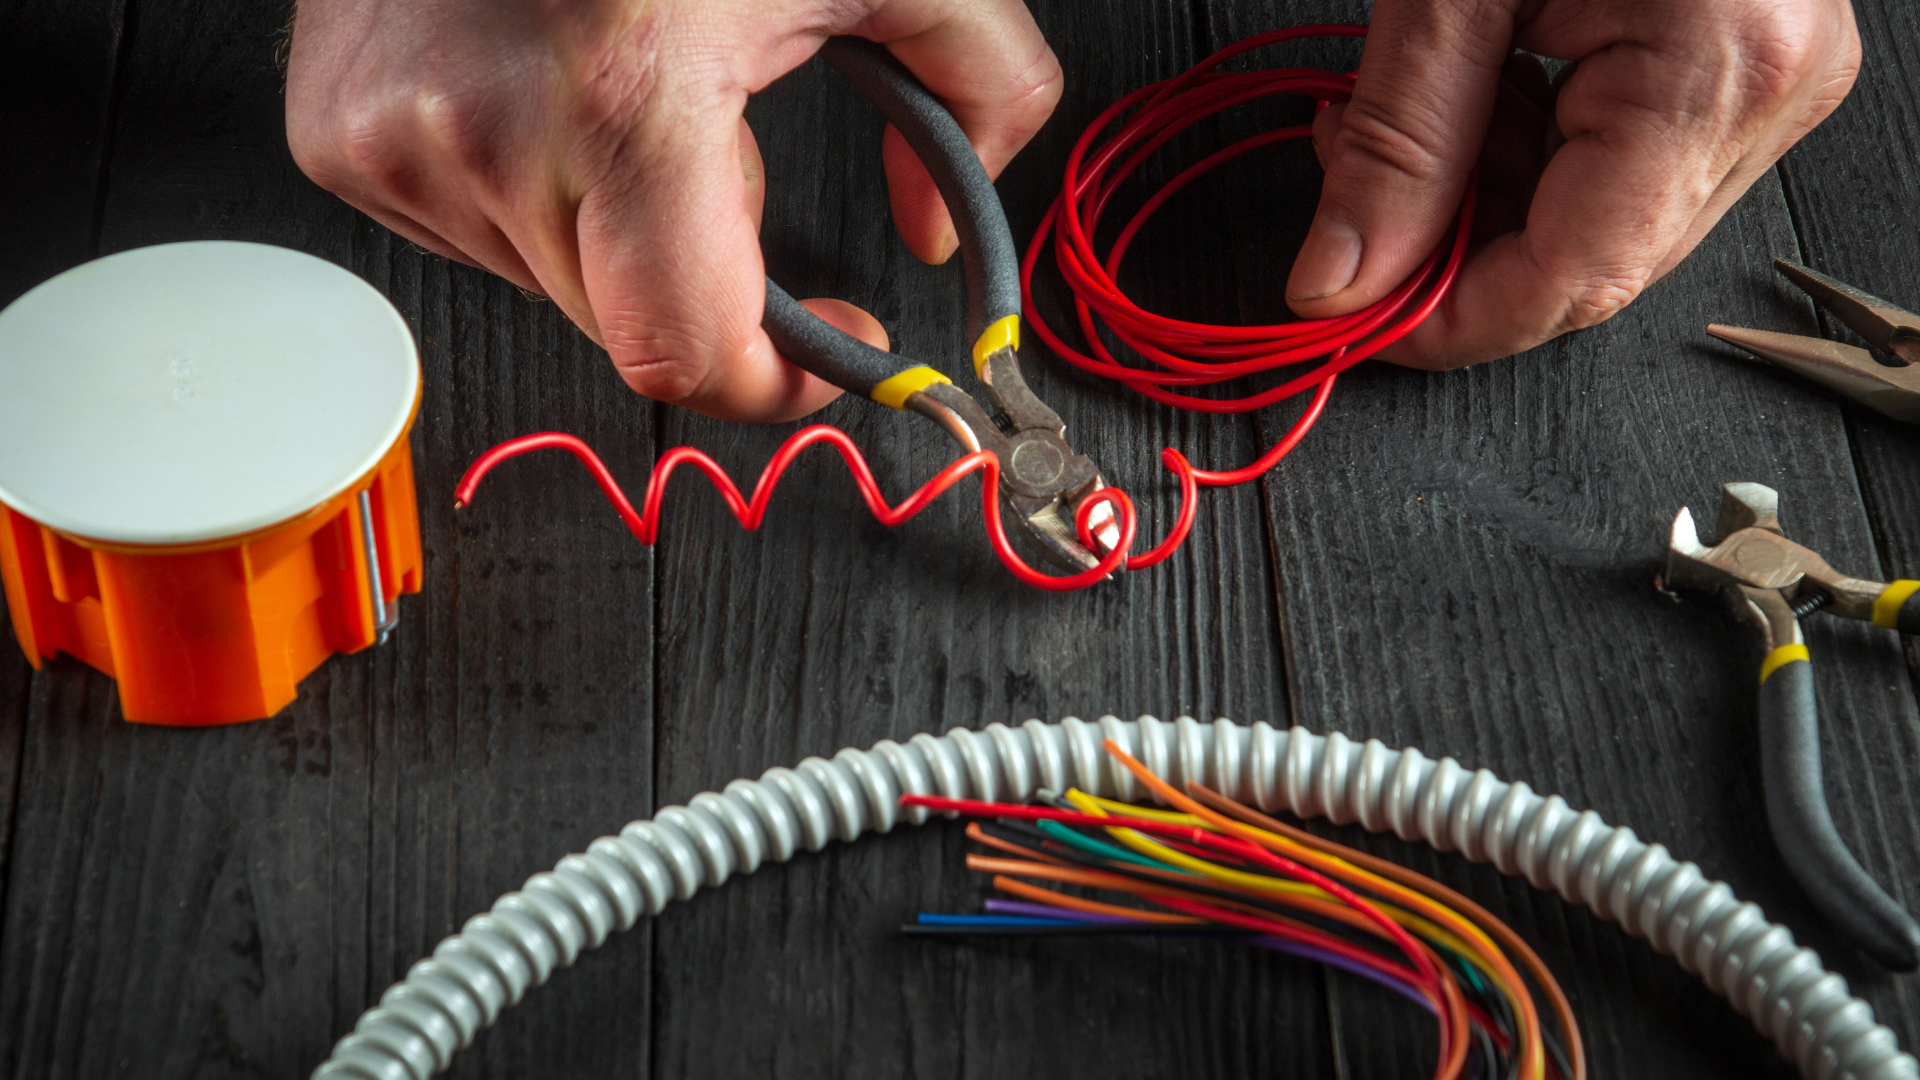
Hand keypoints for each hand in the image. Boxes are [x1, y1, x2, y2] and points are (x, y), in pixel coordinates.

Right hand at [286, 0, 1061, 419]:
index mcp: (622, 102)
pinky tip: (546, 87)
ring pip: (550, 280)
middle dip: (702, 265)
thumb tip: (940, 229)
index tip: (827, 357)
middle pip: (628, 323)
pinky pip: (470, 228)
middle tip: (718, 137)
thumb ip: (979, 84)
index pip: (688, 353)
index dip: (778, 384)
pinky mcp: (337, 134)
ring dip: (610, 223)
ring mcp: (393, 143)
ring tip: (619, 85)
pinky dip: (529, 187)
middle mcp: (484, 137)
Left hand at [1285, 0, 1860, 367]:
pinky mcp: (1748, 61)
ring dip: (1479, 196)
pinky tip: (1468, 96)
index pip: (1571, 279)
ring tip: (1393, 114)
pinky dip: (1527, 150)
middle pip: (1591, 262)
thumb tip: (1339, 280)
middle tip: (1352, 192)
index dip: (1446, 324)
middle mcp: (1770, 91)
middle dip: (1450, 248)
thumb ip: (1394, 140)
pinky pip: (1627, 163)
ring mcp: (1773, 81)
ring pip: (1604, 222)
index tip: (1345, 316)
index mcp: (1714, 68)